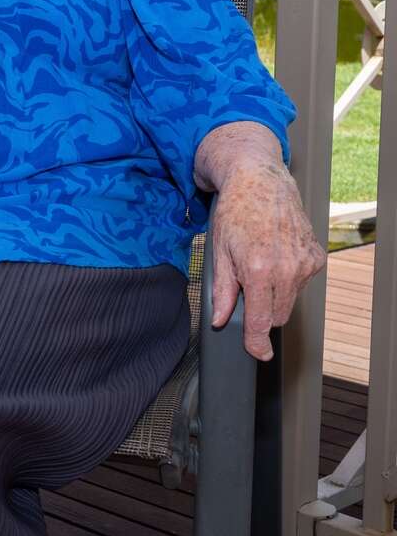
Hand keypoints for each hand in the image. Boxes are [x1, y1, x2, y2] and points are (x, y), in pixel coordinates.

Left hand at [209, 160, 325, 360]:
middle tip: (245, 284)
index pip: (260, 321)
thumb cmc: (235, 213)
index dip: (257, 342)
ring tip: (259, 263)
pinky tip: (276, 255)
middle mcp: (287, 270)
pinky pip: (301, 283)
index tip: (258, 353)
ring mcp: (305, 263)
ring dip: (274, 293)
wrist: (260, 182)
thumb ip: (222, 291)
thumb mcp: (218, 252)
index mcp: (258, 270)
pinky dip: (288, 278)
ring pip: (290, 300)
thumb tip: (220, 319)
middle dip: (260, 311)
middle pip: (276, 315)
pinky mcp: (317, 257)